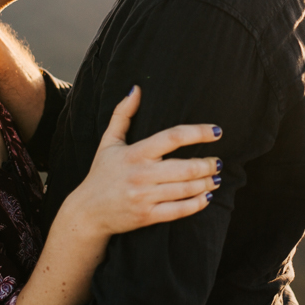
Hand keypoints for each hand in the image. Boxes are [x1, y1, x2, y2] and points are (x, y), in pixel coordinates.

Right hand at [65, 86, 221, 235]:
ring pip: (186, 189)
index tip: (217, 131)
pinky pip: (179, 210)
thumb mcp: (108, 142)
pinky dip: (197, 204)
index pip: (173, 137)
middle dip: (208, 164)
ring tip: (215, 178)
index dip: (199, 132)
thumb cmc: (101, 174)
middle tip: (218, 162)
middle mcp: (141, 174)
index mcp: (135, 153)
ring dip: (207, 183)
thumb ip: (123, 114)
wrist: (87, 212)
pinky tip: (206, 197)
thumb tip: (136, 88)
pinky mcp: (147, 216)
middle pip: (186, 167)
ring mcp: (144, 197)